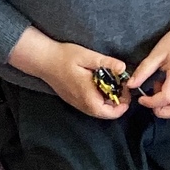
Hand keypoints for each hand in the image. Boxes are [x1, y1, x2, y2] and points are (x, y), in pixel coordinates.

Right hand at [8, 26, 130, 119]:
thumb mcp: (87, 56)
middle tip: (121, 85)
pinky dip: (99, 99)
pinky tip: (100, 84)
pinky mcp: (73, 100)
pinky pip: (91, 106)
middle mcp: (82, 104)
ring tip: (112, 83)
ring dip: (109, 101)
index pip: (111, 113)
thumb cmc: (64, 57)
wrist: (43, 60)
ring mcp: (77, 104)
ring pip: (98, 110)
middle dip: (117, 102)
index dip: (123, 105)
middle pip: (106, 113)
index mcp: (88, 96)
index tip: (126, 90)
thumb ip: (106, 63)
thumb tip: (123, 68)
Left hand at [128, 9, 169, 119]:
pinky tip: (164, 85)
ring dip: (166, 106)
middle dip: (161, 111)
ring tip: (157, 89)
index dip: (151, 102)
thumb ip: (144, 70)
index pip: (166, 98)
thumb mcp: (157, 53)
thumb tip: (131, 85)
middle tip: (150, 101)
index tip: (140, 98)